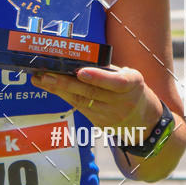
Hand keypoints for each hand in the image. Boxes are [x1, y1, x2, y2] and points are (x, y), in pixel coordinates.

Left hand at [30, 65, 161, 136]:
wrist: (144, 120)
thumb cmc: (131, 89)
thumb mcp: (128, 75)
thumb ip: (106, 70)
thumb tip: (75, 61)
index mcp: (132, 84)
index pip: (116, 82)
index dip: (98, 77)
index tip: (81, 72)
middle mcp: (122, 101)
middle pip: (91, 92)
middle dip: (65, 83)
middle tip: (45, 75)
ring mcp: (110, 115)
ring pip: (81, 101)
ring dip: (58, 89)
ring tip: (40, 79)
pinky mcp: (100, 123)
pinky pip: (79, 108)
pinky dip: (64, 96)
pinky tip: (50, 87)